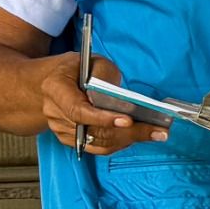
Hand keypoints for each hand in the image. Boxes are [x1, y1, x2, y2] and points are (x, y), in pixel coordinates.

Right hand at [42, 53, 163, 155]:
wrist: (51, 82)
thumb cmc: (75, 70)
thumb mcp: (91, 61)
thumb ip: (105, 75)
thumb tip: (121, 98)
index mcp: (55, 89)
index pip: (79, 110)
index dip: (103, 118)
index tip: (128, 120)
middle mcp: (54, 113)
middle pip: (94, 130)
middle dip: (130, 132)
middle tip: (158, 131)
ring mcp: (61, 129)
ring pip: (99, 142)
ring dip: (129, 139)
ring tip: (155, 133)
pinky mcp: (71, 139)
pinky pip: (98, 147)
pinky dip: (120, 143)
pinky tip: (138, 136)